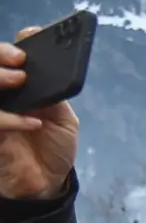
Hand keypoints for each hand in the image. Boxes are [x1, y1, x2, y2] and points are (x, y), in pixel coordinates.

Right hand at [0, 29, 79, 200]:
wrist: (48, 182)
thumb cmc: (52, 147)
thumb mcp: (62, 118)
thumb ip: (53, 94)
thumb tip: (49, 67)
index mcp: (17, 88)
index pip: (3, 58)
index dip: (8, 48)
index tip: (26, 40)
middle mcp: (1, 97)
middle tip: (20, 60)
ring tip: (21, 80)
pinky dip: (10, 119)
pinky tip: (33, 123)